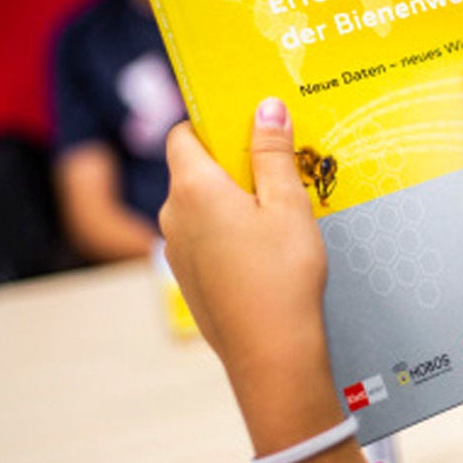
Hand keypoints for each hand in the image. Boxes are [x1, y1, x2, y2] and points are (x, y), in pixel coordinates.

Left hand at [160, 98, 328, 379]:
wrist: (270, 354)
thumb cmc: (282, 276)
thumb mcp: (288, 205)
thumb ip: (273, 152)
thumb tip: (265, 107)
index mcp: (193, 188)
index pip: (184, 134)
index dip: (214, 125)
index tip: (251, 128)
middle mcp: (173, 215)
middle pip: (194, 170)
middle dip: (233, 165)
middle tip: (281, 172)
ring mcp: (175, 250)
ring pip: (200, 206)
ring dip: (232, 201)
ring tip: (279, 215)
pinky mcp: (187, 277)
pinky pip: (203, 238)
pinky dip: (228, 232)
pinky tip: (266, 250)